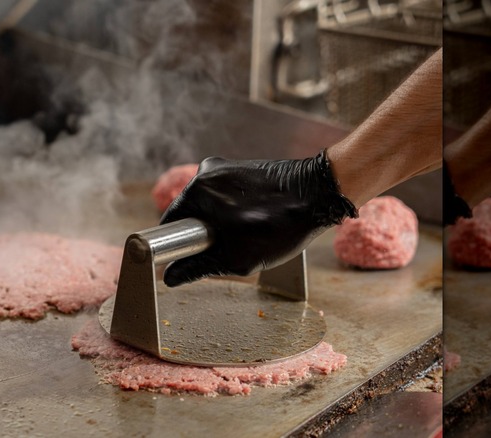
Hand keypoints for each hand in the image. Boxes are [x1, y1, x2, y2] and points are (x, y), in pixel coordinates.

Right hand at [160, 150, 356, 286]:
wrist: (321, 195)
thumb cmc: (279, 227)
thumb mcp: (236, 259)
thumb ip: (198, 268)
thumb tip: (169, 277)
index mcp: (198, 191)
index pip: (170, 223)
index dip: (175, 245)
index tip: (188, 258)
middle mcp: (206, 172)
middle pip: (189, 213)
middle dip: (203, 234)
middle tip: (227, 249)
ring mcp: (224, 166)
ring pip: (208, 205)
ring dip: (220, 223)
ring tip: (247, 234)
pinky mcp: (241, 166)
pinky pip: (225, 195)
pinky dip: (234, 210)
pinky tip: (256, 220)